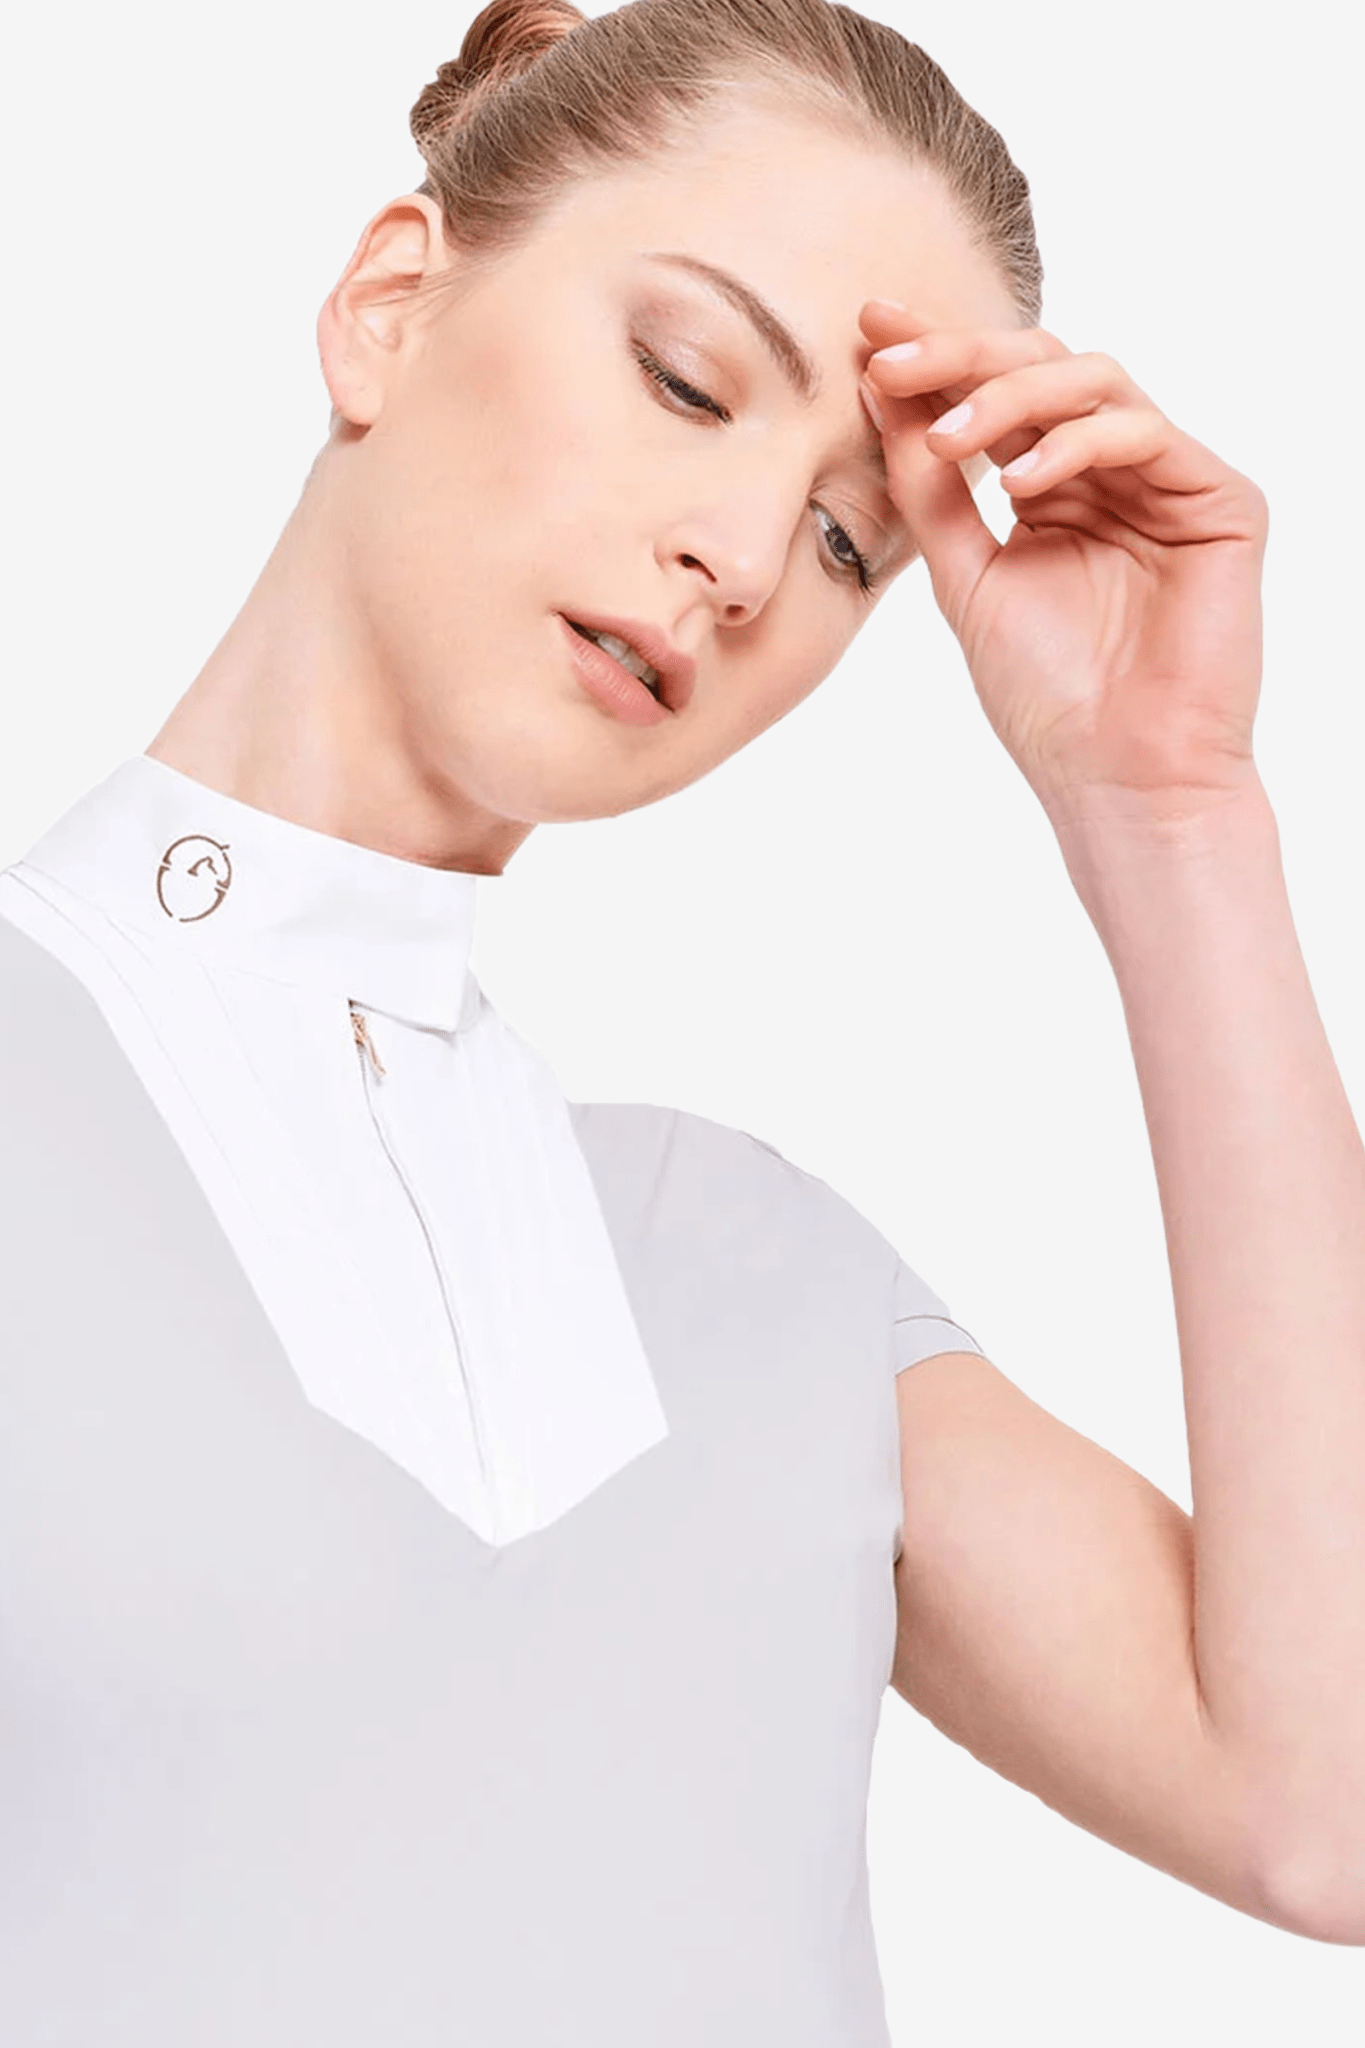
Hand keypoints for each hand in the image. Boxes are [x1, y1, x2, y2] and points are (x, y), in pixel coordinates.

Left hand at [859, 302, 1269, 827]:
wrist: (1118, 776)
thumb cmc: (1048, 696)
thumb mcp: (967, 576)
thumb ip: (930, 489)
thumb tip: (878, 395)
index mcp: (1053, 486)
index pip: (995, 397)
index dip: (934, 358)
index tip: (866, 333)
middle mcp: (1111, 472)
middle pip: (1042, 368)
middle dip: (960, 356)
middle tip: (889, 359)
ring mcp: (1168, 480)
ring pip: (1093, 381)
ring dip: (1010, 396)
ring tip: (948, 438)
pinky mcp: (1221, 500)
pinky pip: (1144, 433)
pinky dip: (1076, 443)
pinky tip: (1021, 482)